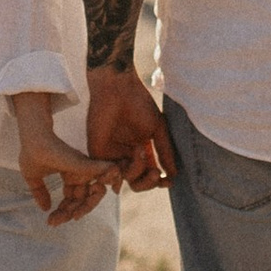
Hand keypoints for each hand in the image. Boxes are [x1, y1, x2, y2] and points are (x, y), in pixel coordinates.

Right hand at [16, 129, 119, 226]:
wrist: (31, 135)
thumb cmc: (32, 151)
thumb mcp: (33, 177)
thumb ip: (39, 192)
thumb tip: (45, 208)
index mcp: (70, 176)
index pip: (71, 199)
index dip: (63, 213)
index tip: (50, 222)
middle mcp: (80, 173)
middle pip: (84, 199)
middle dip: (74, 212)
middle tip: (59, 221)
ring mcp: (83, 167)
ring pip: (94, 192)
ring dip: (86, 206)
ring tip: (73, 216)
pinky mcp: (84, 161)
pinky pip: (99, 173)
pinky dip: (102, 182)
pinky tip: (92, 197)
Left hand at [84, 63, 172, 190]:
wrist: (118, 88)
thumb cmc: (139, 103)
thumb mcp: (157, 129)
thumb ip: (164, 152)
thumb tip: (174, 174)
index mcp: (139, 150)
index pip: (148, 174)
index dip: (157, 181)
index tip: (167, 182)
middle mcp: (125, 155)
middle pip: (136, 182)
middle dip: (147, 182)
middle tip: (155, 174)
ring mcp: (111, 155)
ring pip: (123, 180)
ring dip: (135, 173)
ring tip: (140, 152)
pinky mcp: (97, 152)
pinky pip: (105, 173)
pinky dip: (115, 176)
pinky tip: (123, 165)